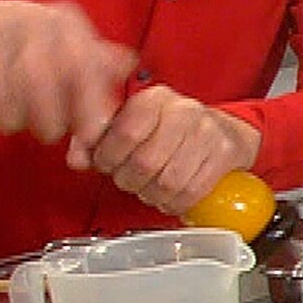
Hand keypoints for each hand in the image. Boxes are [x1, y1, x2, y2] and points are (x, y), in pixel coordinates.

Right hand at [0, 0, 134, 146]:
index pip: (84, 63)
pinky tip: (8, 122)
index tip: (92, 135)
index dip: (89, 103)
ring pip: (15, 81)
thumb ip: (101, 62)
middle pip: (46, 73)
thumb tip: (128, 66)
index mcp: (67, 23)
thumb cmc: (38, 44)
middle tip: (55, 133)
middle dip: (52, 114)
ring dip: (26, 115)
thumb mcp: (73, 45)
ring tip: (32, 127)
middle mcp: (35, 23)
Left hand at [71, 85, 262, 214]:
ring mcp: (208, 132)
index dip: (108, 157)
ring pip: (169, 182)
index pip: (125, 132)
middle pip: (145, 162)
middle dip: (130, 180)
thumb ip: (95, 141)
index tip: (107, 165)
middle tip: (129, 180)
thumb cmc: (169, 130)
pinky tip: (170, 198)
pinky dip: (176, 203)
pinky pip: (193, 192)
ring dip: (153, 195)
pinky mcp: (225, 154)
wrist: (223, 131)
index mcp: (154, 98)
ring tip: (150, 189)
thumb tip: (78, 159)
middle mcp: (184, 111)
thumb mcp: (129, 126)